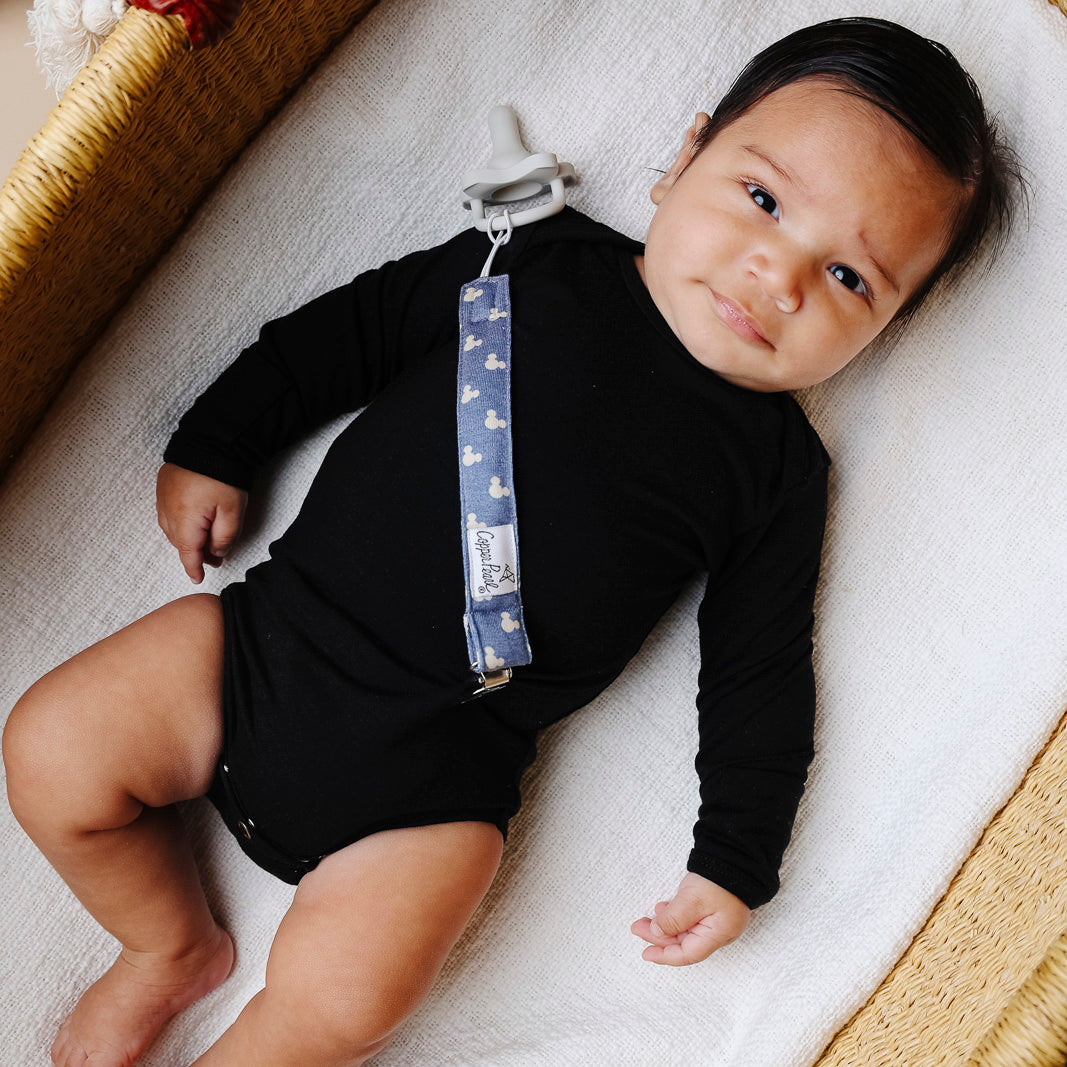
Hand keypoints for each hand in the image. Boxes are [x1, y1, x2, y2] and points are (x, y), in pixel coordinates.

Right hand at [156, 463, 247, 582]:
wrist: (208, 441)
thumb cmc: (222, 476)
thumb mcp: (232, 511)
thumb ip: (225, 537)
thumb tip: (217, 553)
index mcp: (185, 521)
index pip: (188, 554)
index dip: (194, 568)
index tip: (198, 578)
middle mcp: (167, 512)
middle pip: (180, 543)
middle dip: (197, 553)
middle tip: (215, 557)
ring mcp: (162, 499)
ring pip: (173, 529)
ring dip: (189, 538)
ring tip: (208, 540)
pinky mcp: (163, 487)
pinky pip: (168, 514)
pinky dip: (180, 523)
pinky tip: (195, 521)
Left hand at [631, 872, 749, 965]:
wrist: (735, 856)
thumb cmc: (718, 879)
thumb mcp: (692, 900)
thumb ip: (673, 919)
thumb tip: (656, 933)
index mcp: (718, 934)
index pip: (688, 954)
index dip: (665, 955)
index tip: (646, 953)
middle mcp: (719, 932)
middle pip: (685, 943)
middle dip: (659, 938)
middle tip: (638, 928)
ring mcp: (717, 921)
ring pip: (685, 932)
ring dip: (664, 927)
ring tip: (645, 919)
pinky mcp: (713, 910)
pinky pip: (690, 921)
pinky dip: (674, 918)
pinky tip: (662, 910)